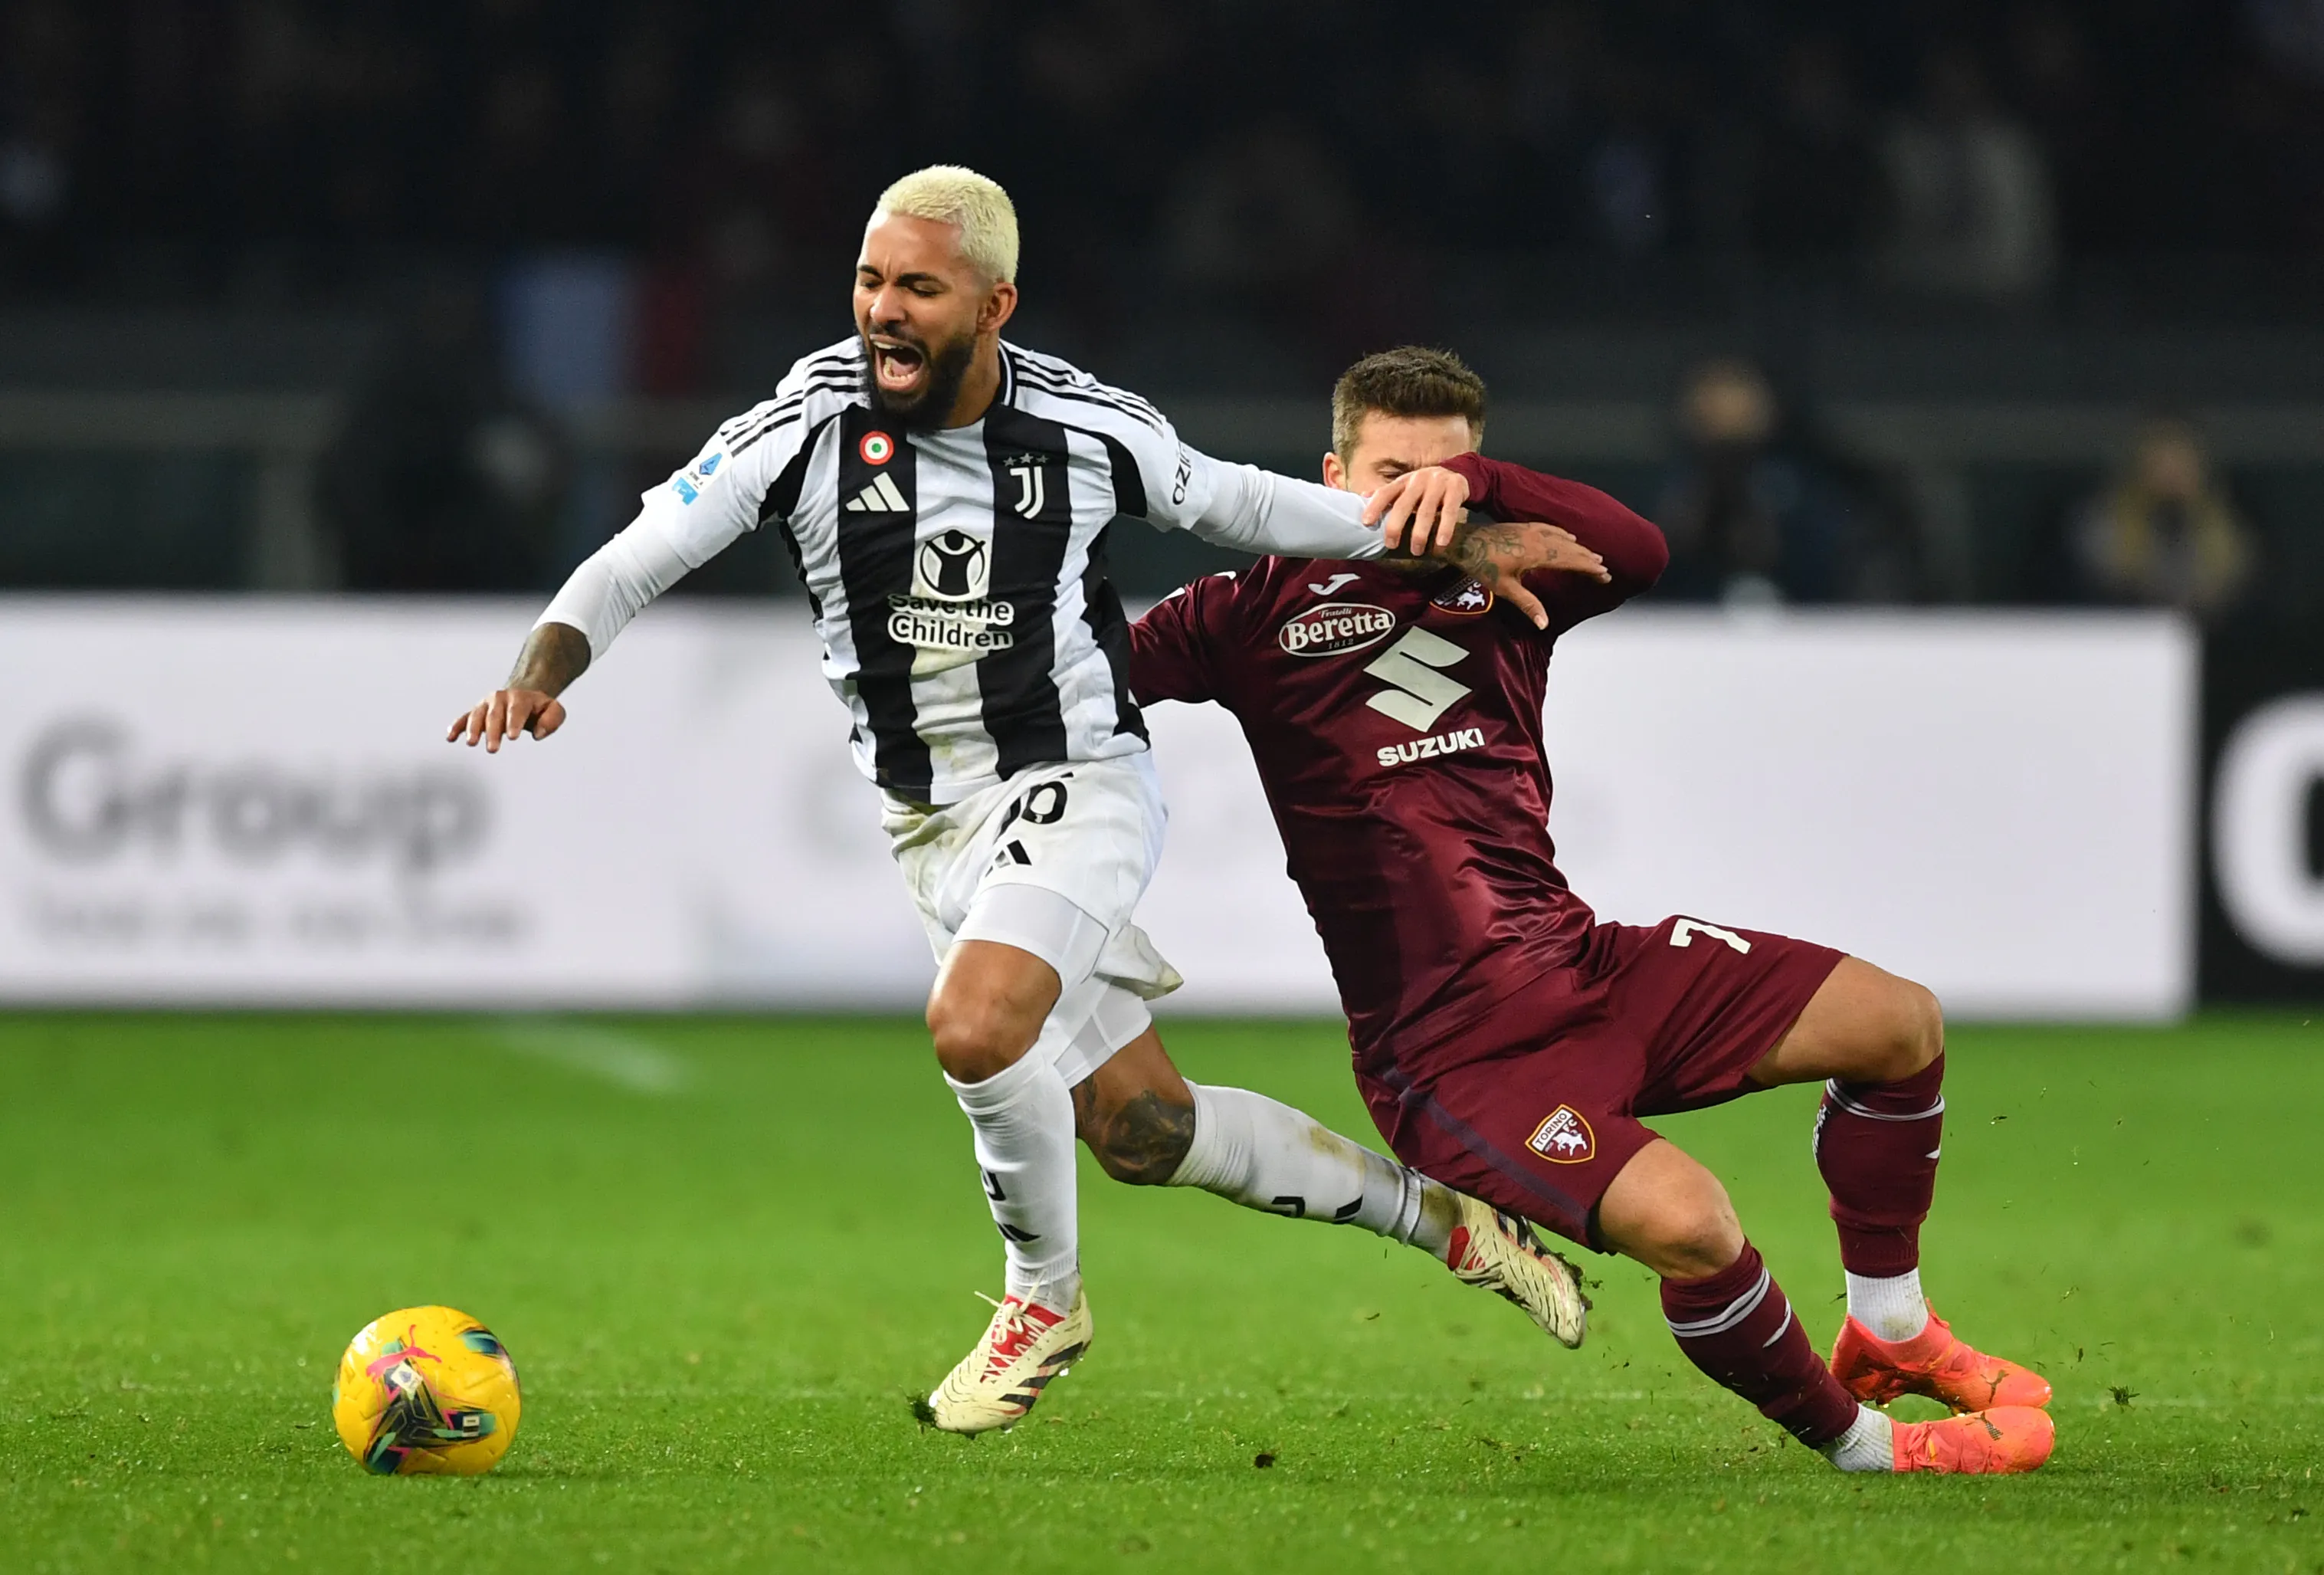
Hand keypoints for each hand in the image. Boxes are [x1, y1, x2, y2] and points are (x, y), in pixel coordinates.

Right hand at [447, 689, 566, 752]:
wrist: (523, 693)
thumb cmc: (539, 707)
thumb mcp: (553, 709)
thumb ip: (552, 719)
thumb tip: (538, 733)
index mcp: (520, 697)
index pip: (516, 710)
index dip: (513, 722)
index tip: (512, 737)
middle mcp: (499, 698)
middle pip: (494, 715)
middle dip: (493, 732)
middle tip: (493, 749)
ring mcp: (486, 704)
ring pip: (477, 715)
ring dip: (473, 729)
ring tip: (471, 743)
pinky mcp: (476, 711)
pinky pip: (464, 718)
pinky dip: (456, 727)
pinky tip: (450, 738)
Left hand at [1362, 466, 1469, 555]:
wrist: (1457, 473)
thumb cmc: (1425, 486)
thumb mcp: (1406, 485)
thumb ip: (1388, 493)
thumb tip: (1362, 497)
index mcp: (1403, 481)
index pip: (1385, 492)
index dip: (1375, 506)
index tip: (1366, 523)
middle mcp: (1418, 481)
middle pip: (1404, 505)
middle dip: (1395, 526)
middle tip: (1391, 545)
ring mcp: (1437, 484)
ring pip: (1426, 511)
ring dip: (1420, 533)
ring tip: (1416, 551)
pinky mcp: (1455, 490)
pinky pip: (1449, 512)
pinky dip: (1445, 528)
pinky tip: (1441, 543)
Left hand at [1450, 520, 1609, 630]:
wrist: (1465, 543)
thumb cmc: (1483, 566)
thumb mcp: (1505, 589)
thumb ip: (1528, 605)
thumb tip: (1544, 625)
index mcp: (1536, 555)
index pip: (1570, 561)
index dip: (1589, 569)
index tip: (1604, 575)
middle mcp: (1537, 540)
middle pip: (1570, 549)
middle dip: (1588, 560)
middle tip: (1604, 569)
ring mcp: (1531, 531)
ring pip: (1562, 538)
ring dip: (1578, 547)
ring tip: (1592, 556)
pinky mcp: (1523, 527)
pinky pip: (1550, 528)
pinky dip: (1563, 534)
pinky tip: (1569, 536)